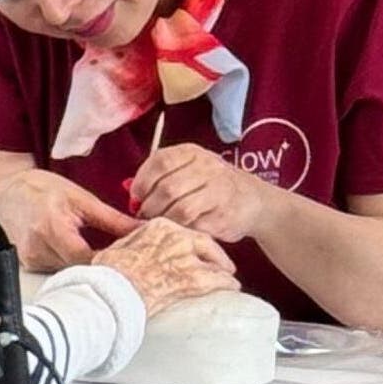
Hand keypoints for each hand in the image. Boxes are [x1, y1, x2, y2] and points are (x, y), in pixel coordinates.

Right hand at [0, 167, 136, 269]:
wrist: (0, 197)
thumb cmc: (37, 191)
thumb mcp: (78, 197)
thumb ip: (111, 218)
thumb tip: (143, 229)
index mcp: (52, 227)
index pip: (89, 258)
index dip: (112, 262)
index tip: (132, 259)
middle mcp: (39, 248)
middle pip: (83, 269)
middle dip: (105, 264)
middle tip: (125, 258)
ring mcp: (32, 260)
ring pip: (73, 271)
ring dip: (89, 264)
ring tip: (101, 250)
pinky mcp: (30, 267)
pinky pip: (60, 269)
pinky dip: (73, 263)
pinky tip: (78, 251)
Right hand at [93, 218, 239, 315]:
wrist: (112, 292)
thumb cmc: (109, 274)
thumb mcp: (119, 248)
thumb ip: (135, 242)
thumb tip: (136, 246)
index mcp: (158, 226)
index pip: (184, 231)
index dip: (192, 242)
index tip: (197, 249)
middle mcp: (176, 237)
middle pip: (205, 243)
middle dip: (215, 254)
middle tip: (223, 264)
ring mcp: (186, 257)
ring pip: (214, 262)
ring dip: (223, 271)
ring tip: (229, 279)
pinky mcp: (193, 278)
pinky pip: (218, 280)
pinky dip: (227, 284)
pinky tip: (232, 288)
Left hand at [130, 143, 271, 241]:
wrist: (254, 200)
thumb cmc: (210, 185)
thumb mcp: (187, 170)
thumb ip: (159, 176)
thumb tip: (128, 189)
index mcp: (192, 153)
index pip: (160, 162)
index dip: (142, 181)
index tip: (136, 197)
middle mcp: (208, 168)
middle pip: (167, 189)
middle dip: (150, 206)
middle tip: (145, 216)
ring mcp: (220, 192)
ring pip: (180, 210)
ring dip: (164, 220)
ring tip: (160, 224)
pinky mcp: (226, 216)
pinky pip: (196, 226)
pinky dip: (183, 230)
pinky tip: (180, 230)